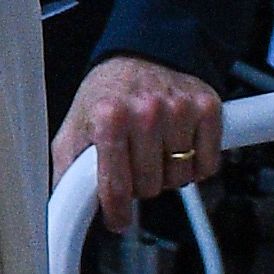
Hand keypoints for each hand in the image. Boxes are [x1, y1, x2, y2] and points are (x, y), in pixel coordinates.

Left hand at [52, 52, 225, 208]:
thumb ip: (68, 167)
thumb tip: (65, 208)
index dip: (116, 212)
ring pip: (179, 178)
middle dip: (140, 185)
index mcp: (109, 117)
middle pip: (149, 187)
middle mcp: (146, 112)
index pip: (115, 186)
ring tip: (155, 151)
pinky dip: (196, 165)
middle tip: (134, 165)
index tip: (118, 220)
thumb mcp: (77, 125)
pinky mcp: (207, 108)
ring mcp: (180, 109)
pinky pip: (207, 164)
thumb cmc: (109, 93)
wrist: (144, 53)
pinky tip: (180, 147)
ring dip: (168, 174)